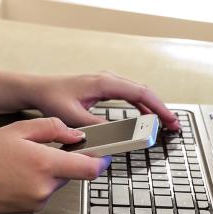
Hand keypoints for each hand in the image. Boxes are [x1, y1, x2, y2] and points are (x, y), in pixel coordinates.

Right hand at [0, 118, 109, 213]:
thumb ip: (53, 128)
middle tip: (45, 151)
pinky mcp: (31, 210)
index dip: (102, 162)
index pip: (89, 169)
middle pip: (73, 174)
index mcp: (45, 164)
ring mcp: (38, 201)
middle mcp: (44, 187)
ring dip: (51, 173)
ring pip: (59, 183)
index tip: (106, 155)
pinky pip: (46, 193)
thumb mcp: (19, 129)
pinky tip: (19, 176)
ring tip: (24, 163)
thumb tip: (77, 135)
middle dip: (67, 161)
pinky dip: (40, 183)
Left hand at [30, 72, 179, 129]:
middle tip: (173, 125)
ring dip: (153, 107)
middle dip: (161, 108)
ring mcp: (108, 81)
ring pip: (139, 93)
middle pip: (145, 92)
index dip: (158, 107)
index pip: (140, 93)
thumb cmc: (52, 98)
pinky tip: (146, 116)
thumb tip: (117, 134)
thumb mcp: (73, 117)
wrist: (38, 89)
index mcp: (105, 83)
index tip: (169, 119)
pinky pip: (130, 95)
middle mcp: (109, 79)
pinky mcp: (105, 87)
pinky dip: (142, 105)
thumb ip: (96, 125)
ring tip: (165, 122)